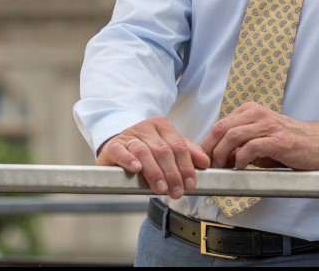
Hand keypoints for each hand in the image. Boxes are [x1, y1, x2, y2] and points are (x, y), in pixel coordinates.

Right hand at [96, 116, 210, 198]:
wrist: (117, 147)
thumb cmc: (146, 151)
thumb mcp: (168, 148)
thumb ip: (187, 153)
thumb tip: (205, 162)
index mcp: (162, 126)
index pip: (179, 146)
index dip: (186, 166)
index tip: (190, 184)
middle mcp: (146, 128)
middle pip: (163, 150)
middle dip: (172, 174)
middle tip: (176, 192)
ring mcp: (128, 135)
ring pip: (144, 152)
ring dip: (154, 172)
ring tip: (161, 188)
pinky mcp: (113, 145)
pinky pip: (121, 151)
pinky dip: (129, 159)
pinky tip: (136, 168)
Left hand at [200, 102, 318, 170]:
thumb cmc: (290, 142)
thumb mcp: (261, 138)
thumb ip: (242, 145)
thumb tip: (223, 158)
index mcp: (250, 111)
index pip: (220, 124)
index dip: (208, 142)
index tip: (204, 158)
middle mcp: (257, 114)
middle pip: (222, 128)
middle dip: (210, 148)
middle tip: (209, 165)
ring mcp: (267, 126)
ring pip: (233, 136)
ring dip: (223, 154)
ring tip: (222, 167)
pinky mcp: (278, 139)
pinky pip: (251, 147)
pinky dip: (241, 158)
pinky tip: (240, 166)